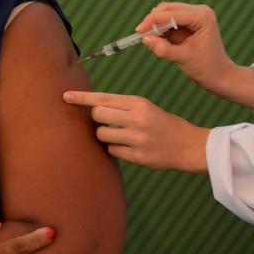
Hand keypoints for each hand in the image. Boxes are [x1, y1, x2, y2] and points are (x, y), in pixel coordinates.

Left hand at [62, 91, 208, 172]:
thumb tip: (93, 107)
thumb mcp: (145, 108)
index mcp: (138, 103)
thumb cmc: (162, 123)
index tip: (66, 96)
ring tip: (121, 136)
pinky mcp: (137, 157)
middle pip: (98, 115)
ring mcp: (137, 139)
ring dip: (105, 135)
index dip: (82, 97)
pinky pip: (112, 150)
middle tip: (109, 122)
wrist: (187, 145)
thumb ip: (122, 107)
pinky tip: (129, 147)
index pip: (104, 98)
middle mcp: (137, 119)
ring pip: (102, 134)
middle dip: (98, 118)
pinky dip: (115, 148)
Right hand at [137, 3, 243, 99]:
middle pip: (167, 9)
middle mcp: (199, 11)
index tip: (138, 31)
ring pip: (166, 13)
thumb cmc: (206, 68)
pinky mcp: (189, 22)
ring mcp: (194, 15)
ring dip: (157, 26)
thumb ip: (163, 49)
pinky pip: (169, 21)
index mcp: (202, 17)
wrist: (220, 76)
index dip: (153, 21)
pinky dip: (161, 29)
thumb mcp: (183, 58)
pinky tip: (159, 42)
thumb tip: (145, 39)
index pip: (171, 13)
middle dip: (153, 22)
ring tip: (153, 43)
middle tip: (141, 37)